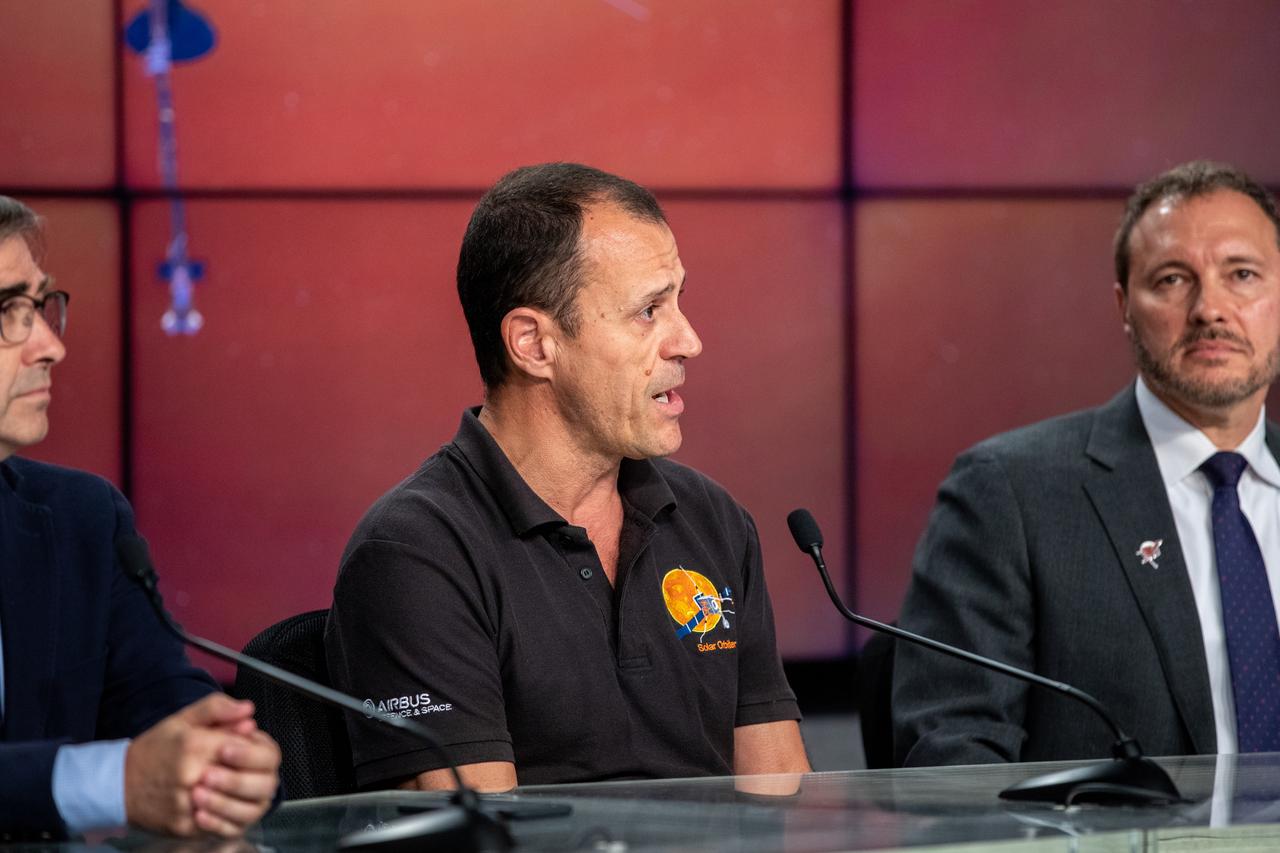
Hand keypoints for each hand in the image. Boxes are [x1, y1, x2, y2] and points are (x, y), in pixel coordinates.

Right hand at [124, 694, 279, 836]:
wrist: (117, 784)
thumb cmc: (154, 750)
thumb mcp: (182, 720)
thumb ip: (217, 709)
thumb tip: (249, 710)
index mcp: (195, 745)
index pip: (245, 747)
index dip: (251, 746)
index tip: (245, 745)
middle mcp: (192, 776)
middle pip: (245, 778)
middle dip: (251, 772)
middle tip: (244, 768)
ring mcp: (189, 805)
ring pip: (239, 805)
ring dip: (244, 796)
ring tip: (236, 785)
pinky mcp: (185, 827)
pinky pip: (222, 826)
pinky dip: (229, 815)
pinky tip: (224, 802)